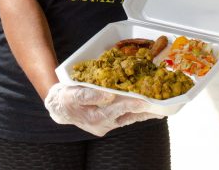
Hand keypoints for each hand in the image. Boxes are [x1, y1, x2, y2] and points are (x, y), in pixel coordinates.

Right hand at [44, 83, 163, 136]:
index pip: (118, 109)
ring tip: (158, 110)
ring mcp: (106, 125)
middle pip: (128, 116)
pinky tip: (144, 110)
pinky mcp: (108, 122)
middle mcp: (104, 123)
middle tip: (159, 106)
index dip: (131, 103)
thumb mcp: (74, 93)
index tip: (144, 99)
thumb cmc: (66, 98)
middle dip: (143, 110)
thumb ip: (89, 94)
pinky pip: (124, 118)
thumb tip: (108, 95)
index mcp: (96, 116)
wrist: (59, 107)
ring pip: (128, 118)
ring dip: (142, 114)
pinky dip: (135, 113)